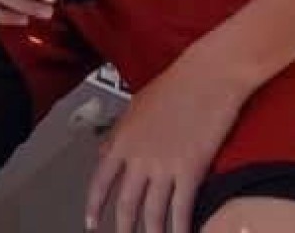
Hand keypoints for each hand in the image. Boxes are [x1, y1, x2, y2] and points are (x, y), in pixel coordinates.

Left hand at [84, 53, 246, 232]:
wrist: (205, 77)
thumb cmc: (172, 87)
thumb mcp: (135, 107)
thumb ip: (118, 134)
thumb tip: (103, 154)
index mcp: (122, 139)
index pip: (101, 180)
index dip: (94, 205)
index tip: (90, 224)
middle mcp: (138, 156)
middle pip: (126, 203)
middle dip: (123, 228)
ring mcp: (163, 165)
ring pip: (153, 213)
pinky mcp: (190, 170)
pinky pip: (181, 209)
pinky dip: (180, 228)